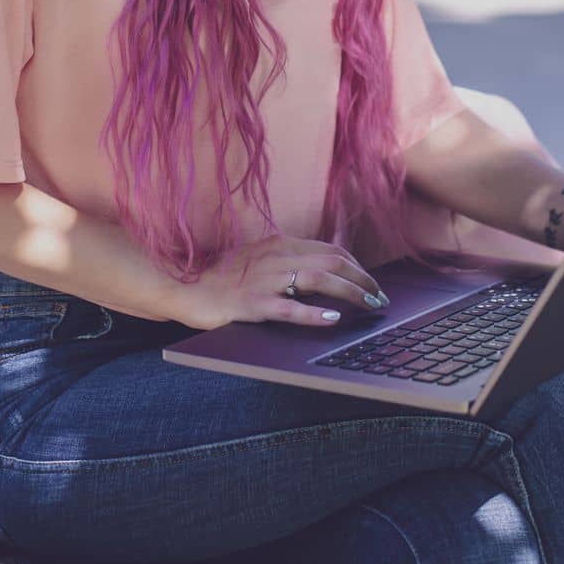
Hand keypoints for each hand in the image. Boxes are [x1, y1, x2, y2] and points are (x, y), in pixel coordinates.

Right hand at [177, 234, 387, 331]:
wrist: (184, 286)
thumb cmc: (222, 277)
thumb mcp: (259, 261)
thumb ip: (287, 262)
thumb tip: (322, 272)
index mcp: (279, 244)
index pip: (330, 250)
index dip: (356, 266)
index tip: (370, 282)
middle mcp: (275, 257)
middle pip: (331, 262)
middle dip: (362, 279)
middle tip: (379, 297)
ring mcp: (263, 280)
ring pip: (318, 280)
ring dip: (349, 292)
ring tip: (368, 305)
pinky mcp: (251, 305)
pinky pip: (288, 307)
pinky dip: (312, 313)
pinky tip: (331, 319)